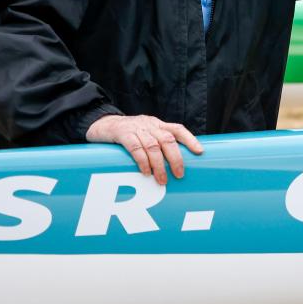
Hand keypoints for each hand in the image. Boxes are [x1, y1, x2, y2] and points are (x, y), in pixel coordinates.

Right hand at [85, 114, 203, 184]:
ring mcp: (136, 129)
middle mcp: (150, 125)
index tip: (200, 152)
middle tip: (179, 174)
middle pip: (167, 140)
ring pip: (152, 146)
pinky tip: (146, 172)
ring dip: (159, 165)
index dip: (190, 139)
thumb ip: (157, 144)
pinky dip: (142, 161)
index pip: (178, 129)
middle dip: (175, 158)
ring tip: (162, 179)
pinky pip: (135, 147)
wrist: (102, 124)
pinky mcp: (122, 134)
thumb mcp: (145, 134)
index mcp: (158, 125)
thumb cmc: (128, 133)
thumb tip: (174, 166)